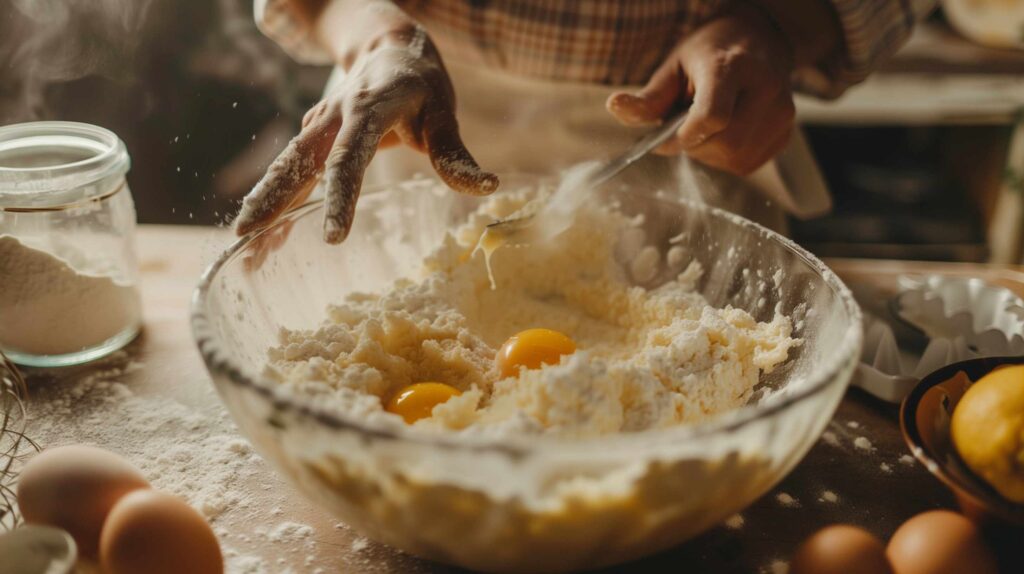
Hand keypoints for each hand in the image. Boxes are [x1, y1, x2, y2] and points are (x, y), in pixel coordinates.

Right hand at [235, 25, 497, 243]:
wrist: (387, 47)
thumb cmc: (421, 86)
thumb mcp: (444, 112)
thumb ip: (456, 154)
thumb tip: (487, 188)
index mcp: (368, 111)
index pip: (351, 159)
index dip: (340, 197)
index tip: (332, 237)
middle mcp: (334, 118)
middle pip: (299, 161)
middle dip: (273, 199)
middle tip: (248, 236)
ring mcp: (317, 126)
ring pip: (285, 166)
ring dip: (262, 202)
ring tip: (242, 242)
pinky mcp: (311, 138)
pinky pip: (289, 172)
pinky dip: (272, 200)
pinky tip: (260, 235)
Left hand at [607, 4, 795, 175]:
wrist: (760, 41)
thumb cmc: (710, 53)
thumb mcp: (674, 66)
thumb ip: (648, 97)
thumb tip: (614, 108)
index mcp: (733, 67)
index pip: (713, 117)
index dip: (683, 136)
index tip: (668, 133)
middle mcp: (766, 89)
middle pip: (723, 143)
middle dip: (694, 143)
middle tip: (685, 125)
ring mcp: (781, 114)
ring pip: (734, 157)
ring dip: (709, 152)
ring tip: (706, 125)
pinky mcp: (785, 135)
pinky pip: (746, 163)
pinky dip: (726, 156)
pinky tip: (724, 131)